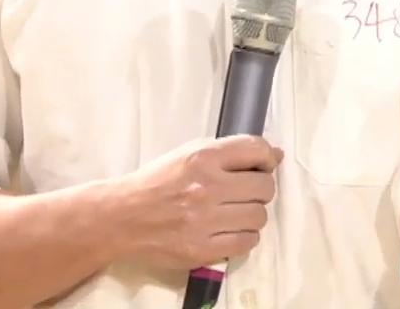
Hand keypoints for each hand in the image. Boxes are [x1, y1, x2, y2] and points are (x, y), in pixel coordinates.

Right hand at [117, 135, 281, 271]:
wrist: (123, 217)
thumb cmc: (158, 182)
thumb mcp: (189, 153)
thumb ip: (231, 151)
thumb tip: (276, 154)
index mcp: (202, 157)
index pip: (256, 150)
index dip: (267, 158)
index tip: (262, 165)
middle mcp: (207, 187)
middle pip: (264, 187)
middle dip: (261, 188)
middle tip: (246, 192)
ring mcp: (205, 221)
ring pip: (259, 216)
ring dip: (252, 214)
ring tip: (235, 212)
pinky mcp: (202, 249)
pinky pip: (247, 242)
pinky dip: (244, 236)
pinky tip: (230, 230)